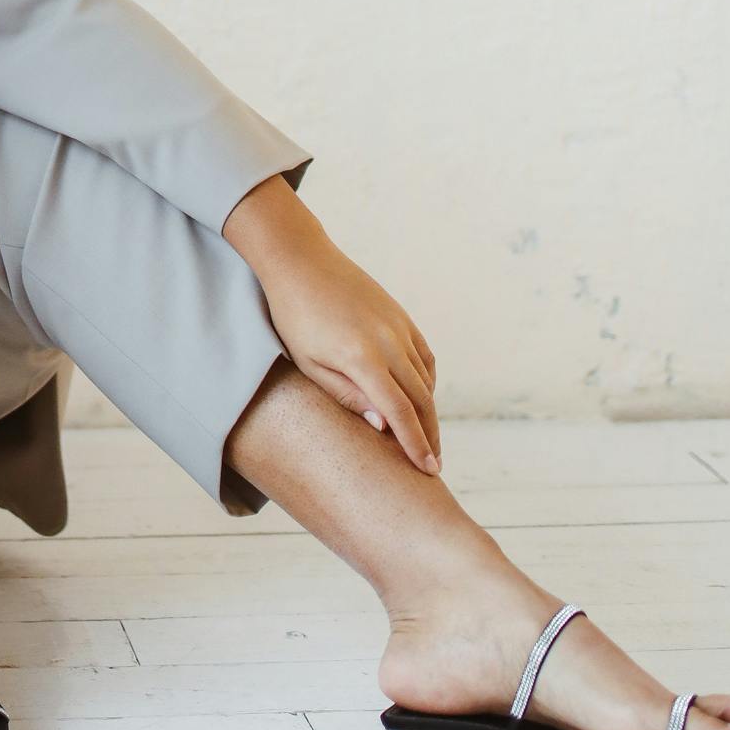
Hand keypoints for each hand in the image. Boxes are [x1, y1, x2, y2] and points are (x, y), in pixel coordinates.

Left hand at [223, 178, 440, 472]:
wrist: (301, 260)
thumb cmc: (295, 316)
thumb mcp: (310, 364)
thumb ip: (348, 397)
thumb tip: (384, 427)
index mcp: (363, 358)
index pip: (400, 413)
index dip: (416, 444)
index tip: (429, 470)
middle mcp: (389, 342)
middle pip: (421, 399)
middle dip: (430, 435)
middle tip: (434, 465)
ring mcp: (398, 326)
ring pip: (426, 378)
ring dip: (429, 411)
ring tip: (426, 437)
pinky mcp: (401, 316)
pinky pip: (424, 355)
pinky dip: (427, 380)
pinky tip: (422, 396)